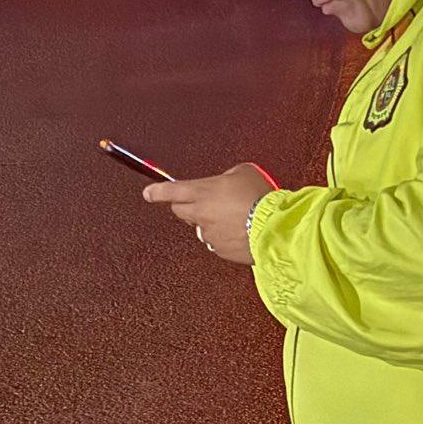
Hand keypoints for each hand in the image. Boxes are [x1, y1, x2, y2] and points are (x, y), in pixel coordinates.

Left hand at [142, 164, 276, 263]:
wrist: (274, 227)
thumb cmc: (259, 197)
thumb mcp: (243, 172)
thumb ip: (228, 175)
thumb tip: (228, 181)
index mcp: (201, 192)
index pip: (170, 190)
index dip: (157, 191)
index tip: (148, 193)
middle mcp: (200, 214)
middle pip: (180, 211)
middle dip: (186, 206)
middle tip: (201, 202)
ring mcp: (209, 234)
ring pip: (200, 228)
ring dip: (209, 222)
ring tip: (232, 217)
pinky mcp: (221, 251)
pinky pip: (216, 243)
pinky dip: (224, 237)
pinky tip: (240, 231)